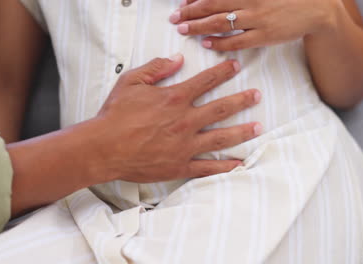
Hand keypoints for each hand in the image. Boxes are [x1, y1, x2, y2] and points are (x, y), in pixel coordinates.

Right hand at [93, 54, 261, 182]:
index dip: (222, 72)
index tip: (235, 67)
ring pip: (221, 137)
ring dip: (242, 131)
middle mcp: (185, 121)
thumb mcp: (131, 82)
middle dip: (242, 100)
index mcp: (175, 99)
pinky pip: (208, 167)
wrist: (103, 148)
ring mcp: (185, 145)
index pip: (206, 81)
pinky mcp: (180, 165)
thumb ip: (156, 68)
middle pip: (221, 108)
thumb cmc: (115, 114)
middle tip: (257, 95)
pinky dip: (225, 167)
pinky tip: (239, 164)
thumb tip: (177, 59)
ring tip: (258, 126)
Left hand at [169, 0, 339, 50]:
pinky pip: (237, 41)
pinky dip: (220, 42)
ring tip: (183, 29)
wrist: (316, 9)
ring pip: (222, 23)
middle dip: (191, 11)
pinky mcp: (264, 36)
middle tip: (174, 17)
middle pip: (213, 6)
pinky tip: (206, 43)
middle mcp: (251, 1)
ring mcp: (257, 19)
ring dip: (200, 26)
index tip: (181, 1)